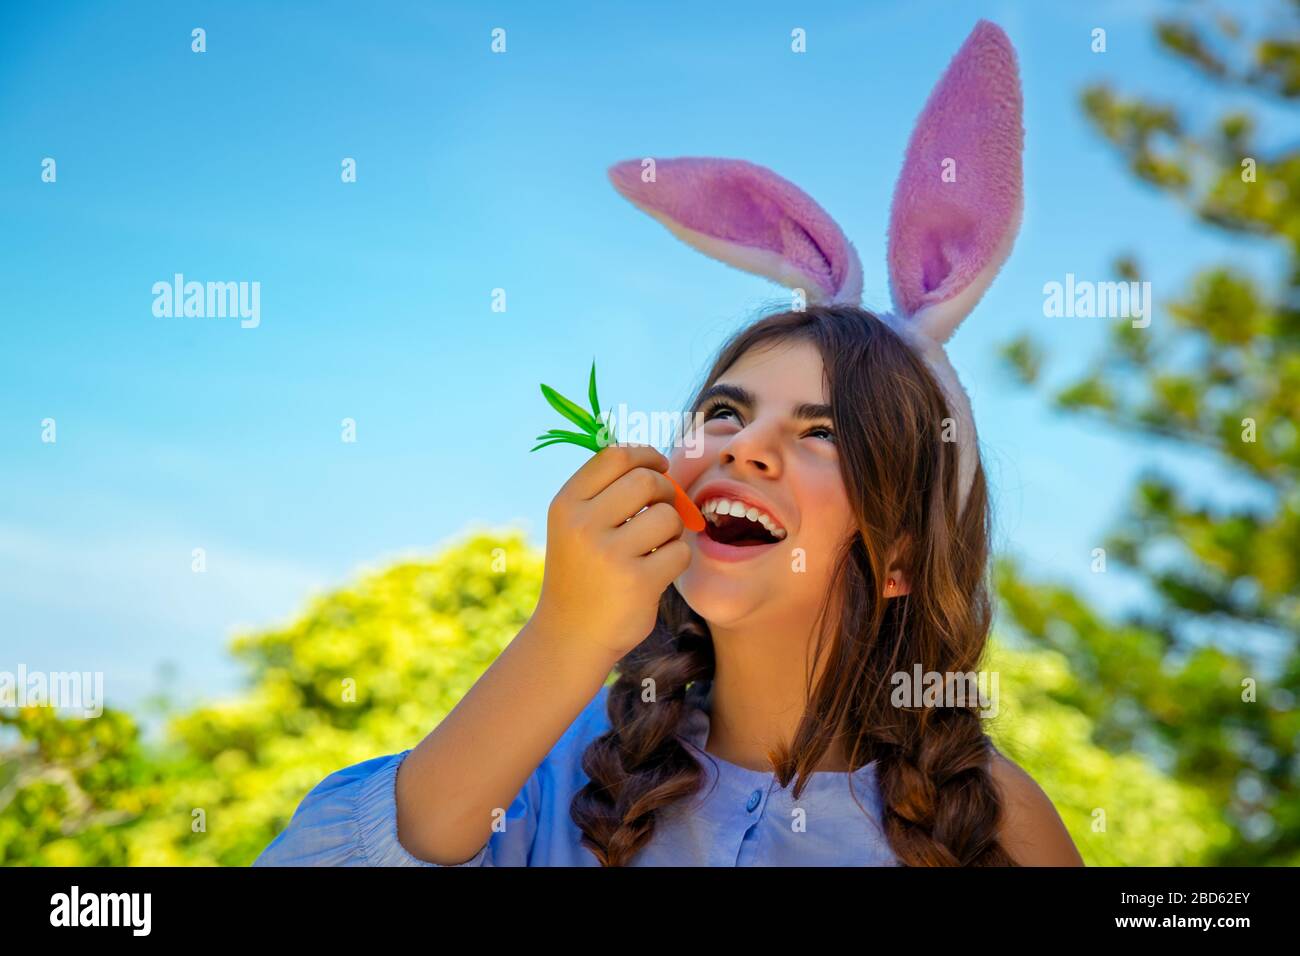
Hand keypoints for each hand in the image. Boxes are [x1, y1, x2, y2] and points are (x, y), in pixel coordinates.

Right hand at [533, 443, 692, 660]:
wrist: (571, 635)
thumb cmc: (583, 572)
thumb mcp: (575, 526)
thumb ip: (606, 491)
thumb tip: (657, 461)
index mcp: (566, 504)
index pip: (615, 455)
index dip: (646, 454)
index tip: (659, 465)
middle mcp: (583, 525)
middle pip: (647, 480)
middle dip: (666, 491)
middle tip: (663, 509)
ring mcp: (610, 554)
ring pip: (668, 516)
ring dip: (672, 530)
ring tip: (654, 548)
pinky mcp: (637, 582)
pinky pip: (679, 551)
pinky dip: (676, 559)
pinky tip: (656, 573)